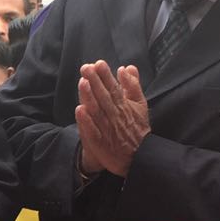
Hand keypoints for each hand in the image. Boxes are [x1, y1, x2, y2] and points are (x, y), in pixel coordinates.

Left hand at [74, 61, 149, 176]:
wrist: (139, 157)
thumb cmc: (137, 128)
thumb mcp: (140, 105)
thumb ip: (133, 86)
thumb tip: (126, 67)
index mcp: (124, 106)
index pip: (114, 88)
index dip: (106, 76)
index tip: (98, 63)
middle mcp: (115, 116)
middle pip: (104, 97)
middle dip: (95, 82)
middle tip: (86, 68)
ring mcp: (107, 129)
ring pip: (97, 111)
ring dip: (90, 97)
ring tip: (83, 83)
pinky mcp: (99, 143)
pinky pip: (92, 131)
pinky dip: (86, 121)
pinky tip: (79, 109)